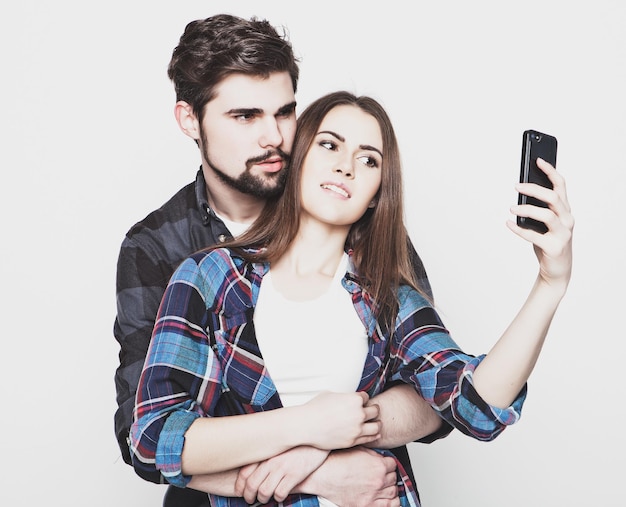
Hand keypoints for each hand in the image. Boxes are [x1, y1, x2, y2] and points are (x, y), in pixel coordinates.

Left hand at [235, 446, 328, 502]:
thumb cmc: (295, 444)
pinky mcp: (294, 475)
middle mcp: (271, 460)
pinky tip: (280, 494)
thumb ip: (264, 456)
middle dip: (249, 496)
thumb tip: (251, 471)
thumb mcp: (276, 447)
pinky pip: (280, 493)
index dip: (239, 486)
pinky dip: (278, 497)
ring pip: (264, 491)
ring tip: (265, 498)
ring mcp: (283, 468)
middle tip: (250, 499)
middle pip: (252, 484)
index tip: (240, 491)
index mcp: (265, 453)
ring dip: (263, 498)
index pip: (244, 472)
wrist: (315, 440)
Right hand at [299, 447, 399, 506]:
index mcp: (378, 465)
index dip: (388, 464)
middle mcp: (379, 481)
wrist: (324, 475)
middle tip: (382, 475)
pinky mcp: (367, 506)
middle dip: (388, 475)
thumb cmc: (337, 462)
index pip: (393, 464)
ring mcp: (373, 495)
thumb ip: (374, 455)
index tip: (385, 465)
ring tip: (383, 486)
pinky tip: (387, 498)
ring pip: (393, 492)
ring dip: (390, 488)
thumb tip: (381, 458)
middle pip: (393, 478)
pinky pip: (389, 506)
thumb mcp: (358, 450)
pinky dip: (391, 502)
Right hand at [300, 391, 380, 449]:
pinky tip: (373, 433)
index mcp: (354, 399)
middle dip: (373, 410)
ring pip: (377, 426)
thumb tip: (348, 397)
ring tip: (375, 423)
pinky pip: (369, 438)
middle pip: (375, 411)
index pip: (367, 397)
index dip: (363, 399)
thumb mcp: (330, 394)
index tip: (360, 401)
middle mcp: (358, 414)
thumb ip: (344, 396)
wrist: (305, 426)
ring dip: (376, 423)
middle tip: (371, 410)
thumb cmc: (315, 408)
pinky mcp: (352, 441)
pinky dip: (373, 435)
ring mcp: (356, 429)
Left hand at [509, 158, 573, 288]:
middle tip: (516, 186)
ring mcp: (563, 234)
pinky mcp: (554, 248)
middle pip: (553, 197)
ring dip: (527, 209)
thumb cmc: (549, 241)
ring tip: (512, 208)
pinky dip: (519, 229)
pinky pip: (534, 236)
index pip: (561, 185)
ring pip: (547, 215)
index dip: (550, 171)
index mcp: (565, 210)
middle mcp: (567, 220)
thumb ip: (539, 208)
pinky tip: (508, 223)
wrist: (557, 269)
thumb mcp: (546, 222)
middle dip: (534, 189)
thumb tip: (521, 192)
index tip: (537, 160)